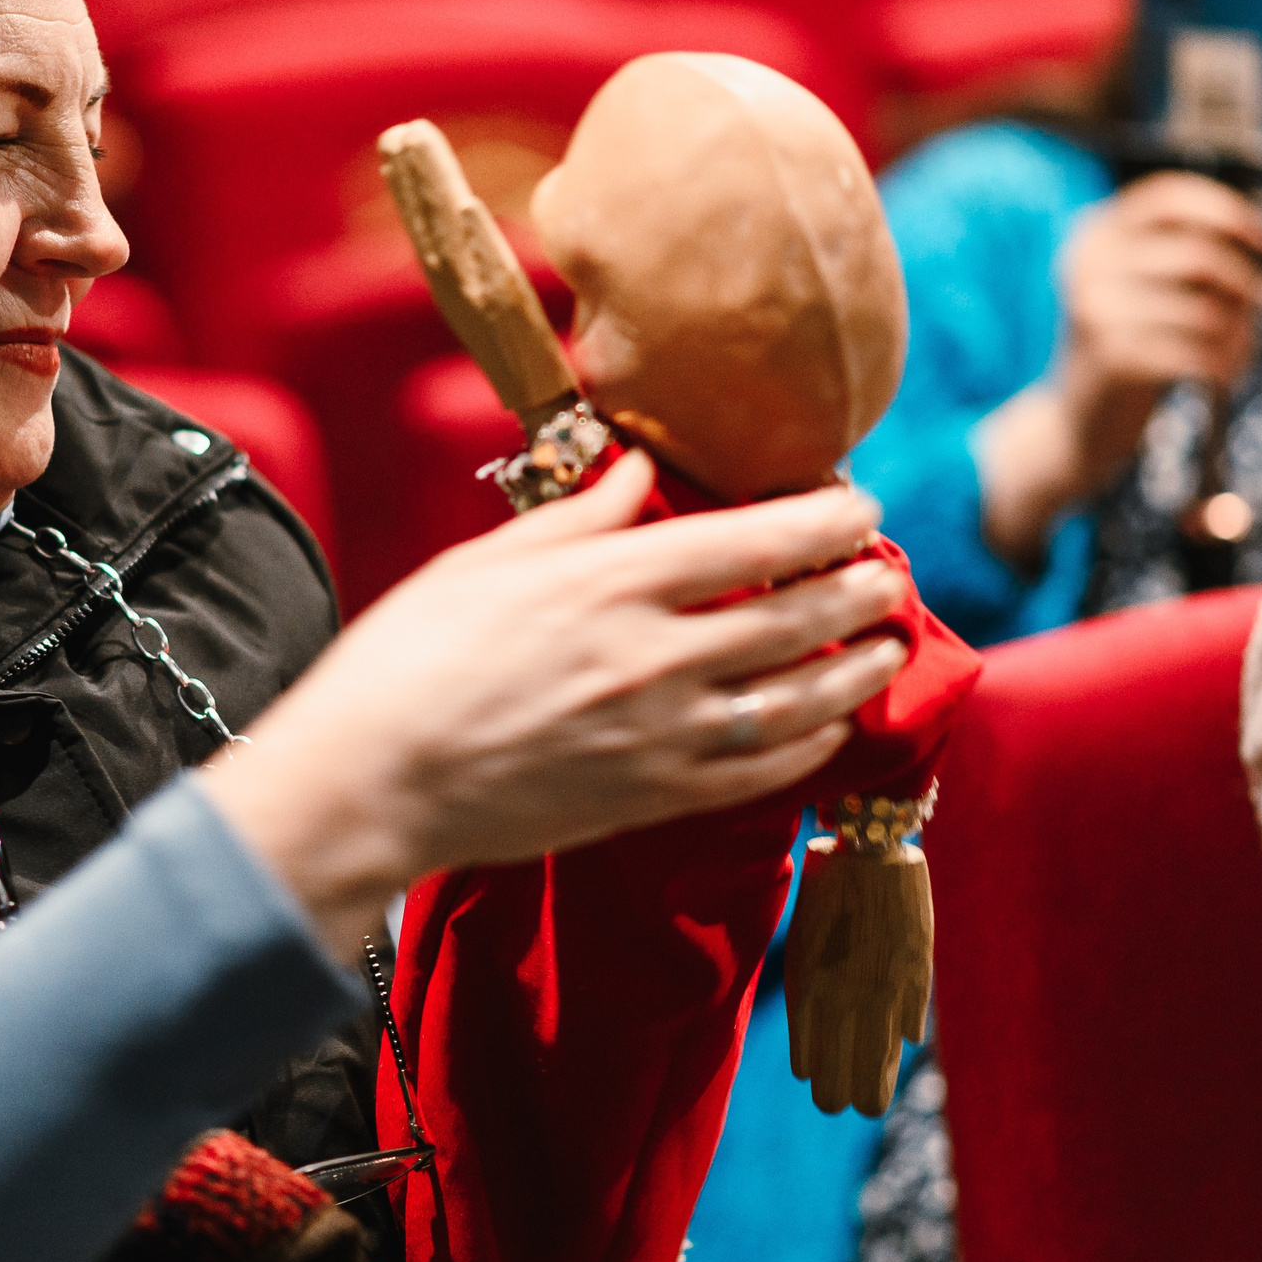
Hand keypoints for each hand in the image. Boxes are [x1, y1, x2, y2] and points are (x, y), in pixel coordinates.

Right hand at [203, 450, 911, 953]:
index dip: (821, 522)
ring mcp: (658, 734)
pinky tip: (829, 730)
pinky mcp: (650, 797)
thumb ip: (578, 514)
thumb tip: (642, 464)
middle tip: (891, 577)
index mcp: (608, 582)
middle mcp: (650, 655)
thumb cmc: (407, 658)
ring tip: (885, 650)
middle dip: (857, 593)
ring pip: (794, 701)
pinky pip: (757, 774)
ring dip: (854, 673)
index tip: (861, 507)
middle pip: (791, 618)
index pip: (749, 541)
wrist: (370, 780)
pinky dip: (807, 748)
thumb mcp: (485, 562)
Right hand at [978, 172, 1261, 567]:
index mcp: (1094, 236)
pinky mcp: (1113, 359)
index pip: (1170, 197)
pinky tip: (1225, 376)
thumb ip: (1189, 255)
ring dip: (1241, 331)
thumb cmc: (1130, 345)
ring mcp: (1096, 311)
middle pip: (1200, 254)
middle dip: (1244, 283)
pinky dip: (1225, 364)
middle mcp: (1088, 266)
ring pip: (1207, 308)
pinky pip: (1198, 351)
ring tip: (1241, 349)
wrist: (1076, 422)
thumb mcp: (1144, 287)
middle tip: (1256, 310)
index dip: (1227, 211)